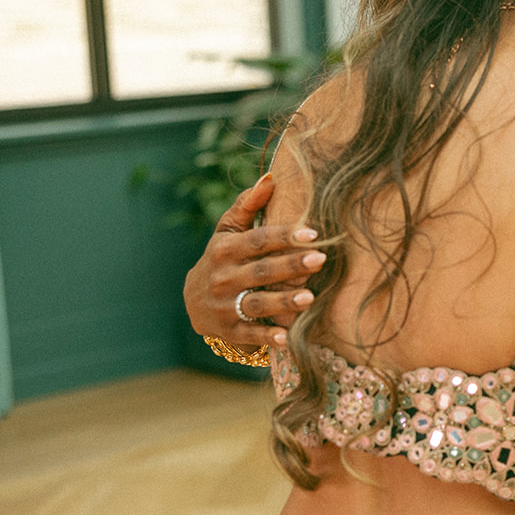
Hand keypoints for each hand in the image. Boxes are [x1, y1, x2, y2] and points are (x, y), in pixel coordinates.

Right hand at [183, 173, 324, 347]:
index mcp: (225, 249)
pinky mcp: (229, 330)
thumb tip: (271, 177)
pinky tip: (289, 338)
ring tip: (310, 297)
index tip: (313, 232)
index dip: (284, 236)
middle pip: (261, 271)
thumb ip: (247, 205)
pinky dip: (268, 338)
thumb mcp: (228, 231)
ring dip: (283, 302)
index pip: (257, 241)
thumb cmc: (223, 257)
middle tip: (320, 260)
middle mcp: (223, 277)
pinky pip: (250, 334)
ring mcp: (224, 305)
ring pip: (257, 304)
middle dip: (290, 266)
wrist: (194, 301)